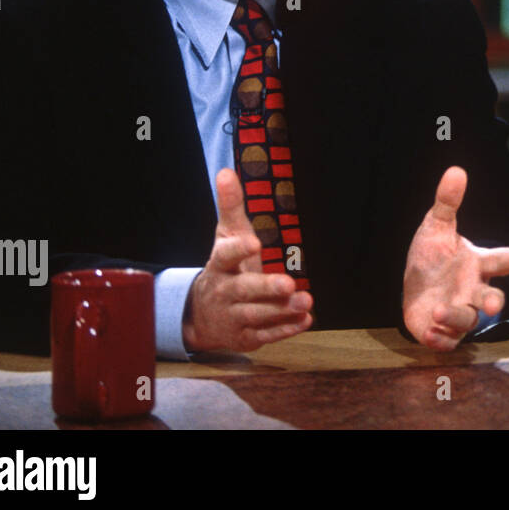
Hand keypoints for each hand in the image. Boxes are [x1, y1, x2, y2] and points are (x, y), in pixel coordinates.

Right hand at [182, 168, 312, 352]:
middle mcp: (224, 292)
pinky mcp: (245, 337)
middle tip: (288, 284)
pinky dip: (285, 329)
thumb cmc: (225, 267)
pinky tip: (305, 320)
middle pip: (244, 290)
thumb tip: (226, 172)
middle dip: (266, 288)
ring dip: (282, 310)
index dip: (238, 250)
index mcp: (219, 264)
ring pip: (257, 315)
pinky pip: (266, 335)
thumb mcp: (226, 236)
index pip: (225, 256)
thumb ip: (232, 207)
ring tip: (306, 301)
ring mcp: (233, 316)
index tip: (253, 242)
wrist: (202, 314)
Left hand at [403, 166, 508, 351]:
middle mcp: (473, 290)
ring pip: (467, 320)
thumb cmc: (433, 255)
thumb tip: (456, 169)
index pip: (498, 260)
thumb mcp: (436, 226)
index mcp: (477, 264)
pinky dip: (441, 337)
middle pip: (492, 299)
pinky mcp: (442, 331)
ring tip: (440, 310)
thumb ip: (447, 202)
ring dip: (457, 316)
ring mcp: (460, 311)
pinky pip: (447, 340)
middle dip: (493, 302)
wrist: (413, 286)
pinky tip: (431, 329)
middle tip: (491, 303)